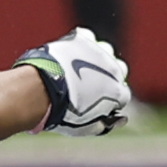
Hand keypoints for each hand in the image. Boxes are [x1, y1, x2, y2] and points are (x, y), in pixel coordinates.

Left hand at [17, 26, 137, 133]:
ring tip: (80, 68)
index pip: (123, 95)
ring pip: (104, 52)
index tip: (100, 104)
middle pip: (119, 70)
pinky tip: (71, 53)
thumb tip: (120, 119)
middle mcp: (114, 69)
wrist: (43, 89)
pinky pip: (87, 39)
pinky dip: (81, 45)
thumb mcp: (85, 128)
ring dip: (96, 59)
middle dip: (109, 77)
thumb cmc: (63, 113)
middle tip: (91, 85)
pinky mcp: (82, 40)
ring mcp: (98, 52)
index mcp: (117, 91)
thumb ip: (105, 124)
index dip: (112, 100)